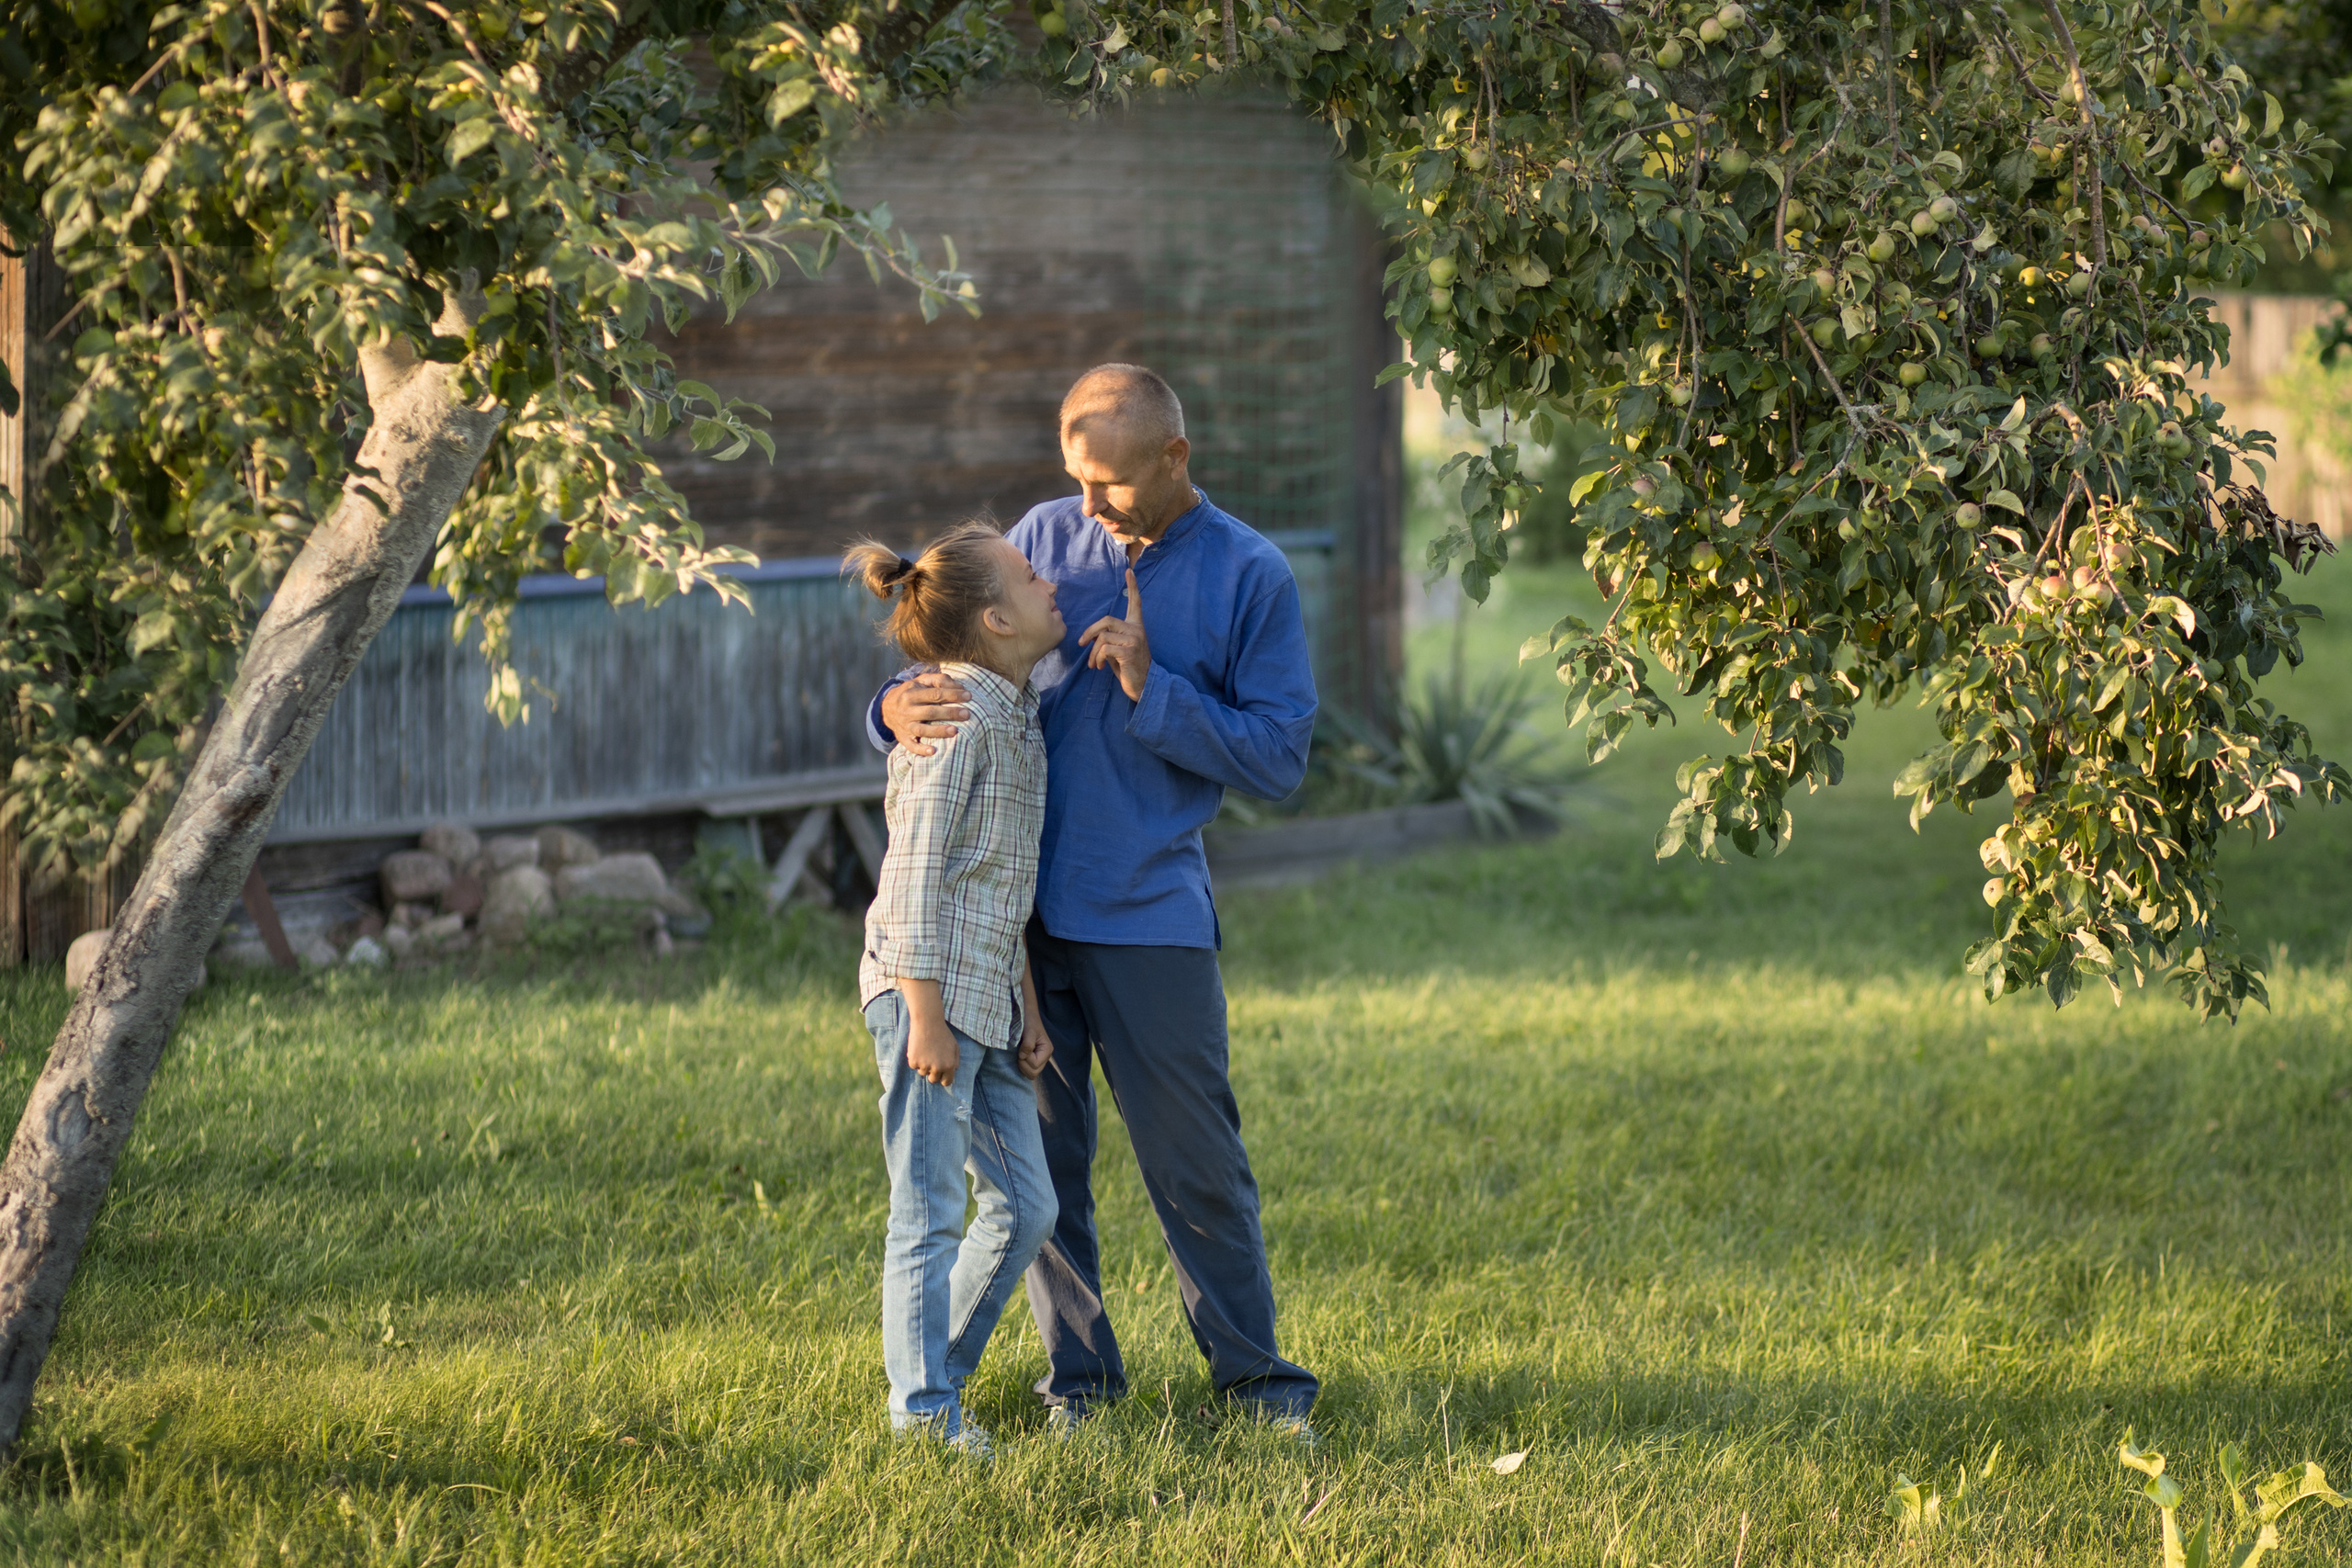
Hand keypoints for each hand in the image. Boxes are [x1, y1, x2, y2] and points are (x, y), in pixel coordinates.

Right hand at [880, 671, 970, 757]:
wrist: (886, 708)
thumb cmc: (911, 692)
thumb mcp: (921, 681)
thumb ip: (939, 680)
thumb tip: (959, 686)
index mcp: (912, 693)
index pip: (935, 694)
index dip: (952, 694)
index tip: (969, 696)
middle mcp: (907, 709)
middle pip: (930, 712)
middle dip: (949, 713)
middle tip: (967, 714)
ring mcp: (905, 725)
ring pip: (922, 729)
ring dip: (938, 731)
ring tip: (955, 731)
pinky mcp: (903, 738)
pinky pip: (911, 746)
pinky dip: (921, 750)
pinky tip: (933, 751)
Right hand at [906, 1014, 959, 1086]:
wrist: (928, 1022)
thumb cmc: (942, 1033)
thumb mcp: (954, 1046)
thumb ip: (955, 1060)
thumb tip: (953, 1071)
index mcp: (949, 1066)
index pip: (946, 1082)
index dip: (942, 1078)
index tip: (940, 1075)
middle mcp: (938, 1068)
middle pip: (933, 1080)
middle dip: (932, 1073)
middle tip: (930, 1060)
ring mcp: (925, 1065)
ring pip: (922, 1072)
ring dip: (923, 1064)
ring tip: (925, 1050)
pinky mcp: (914, 1061)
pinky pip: (913, 1066)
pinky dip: (914, 1059)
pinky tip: (918, 1048)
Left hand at [1016, 1016, 1053, 1080]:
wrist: (1026, 1014)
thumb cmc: (1029, 1020)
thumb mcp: (1029, 1031)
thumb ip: (1028, 1044)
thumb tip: (1023, 1056)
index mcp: (1047, 1050)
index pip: (1035, 1064)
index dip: (1025, 1058)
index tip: (1021, 1048)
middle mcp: (1045, 1057)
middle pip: (1033, 1073)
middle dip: (1023, 1064)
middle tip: (1019, 1053)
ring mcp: (1039, 1059)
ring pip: (1031, 1074)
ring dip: (1022, 1066)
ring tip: (1019, 1054)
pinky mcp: (1033, 1060)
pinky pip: (1028, 1070)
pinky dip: (1022, 1066)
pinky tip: (1019, 1057)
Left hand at [1078, 568, 1150, 702]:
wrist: (1143, 686)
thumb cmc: (1128, 668)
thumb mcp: (1117, 650)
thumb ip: (1108, 638)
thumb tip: (1090, 638)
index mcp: (1136, 626)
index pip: (1136, 603)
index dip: (1132, 587)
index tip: (1129, 571)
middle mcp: (1136, 630)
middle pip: (1107, 620)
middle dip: (1089, 632)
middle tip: (1081, 644)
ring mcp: (1134, 639)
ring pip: (1103, 637)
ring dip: (1092, 652)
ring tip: (1093, 664)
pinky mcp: (1129, 651)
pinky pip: (1104, 648)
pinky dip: (1097, 658)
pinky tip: (1099, 667)